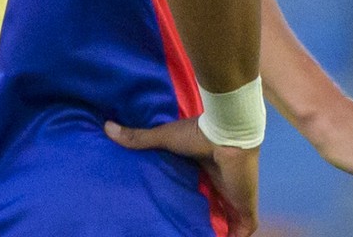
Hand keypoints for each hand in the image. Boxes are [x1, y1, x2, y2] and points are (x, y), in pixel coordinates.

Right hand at [105, 119, 258, 236]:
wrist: (228, 133)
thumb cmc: (199, 135)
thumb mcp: (165, 137)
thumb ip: (139, 138)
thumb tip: (107, 127)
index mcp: (206, 171)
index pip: (200, 193)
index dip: (190, 204)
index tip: (174, 211)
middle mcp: (222, 186)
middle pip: (214, 211)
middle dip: (203, 223)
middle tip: (182, 230)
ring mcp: (235, 198)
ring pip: (228, 224)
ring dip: (217, 232)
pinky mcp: (245, 208)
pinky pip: (243, 231)